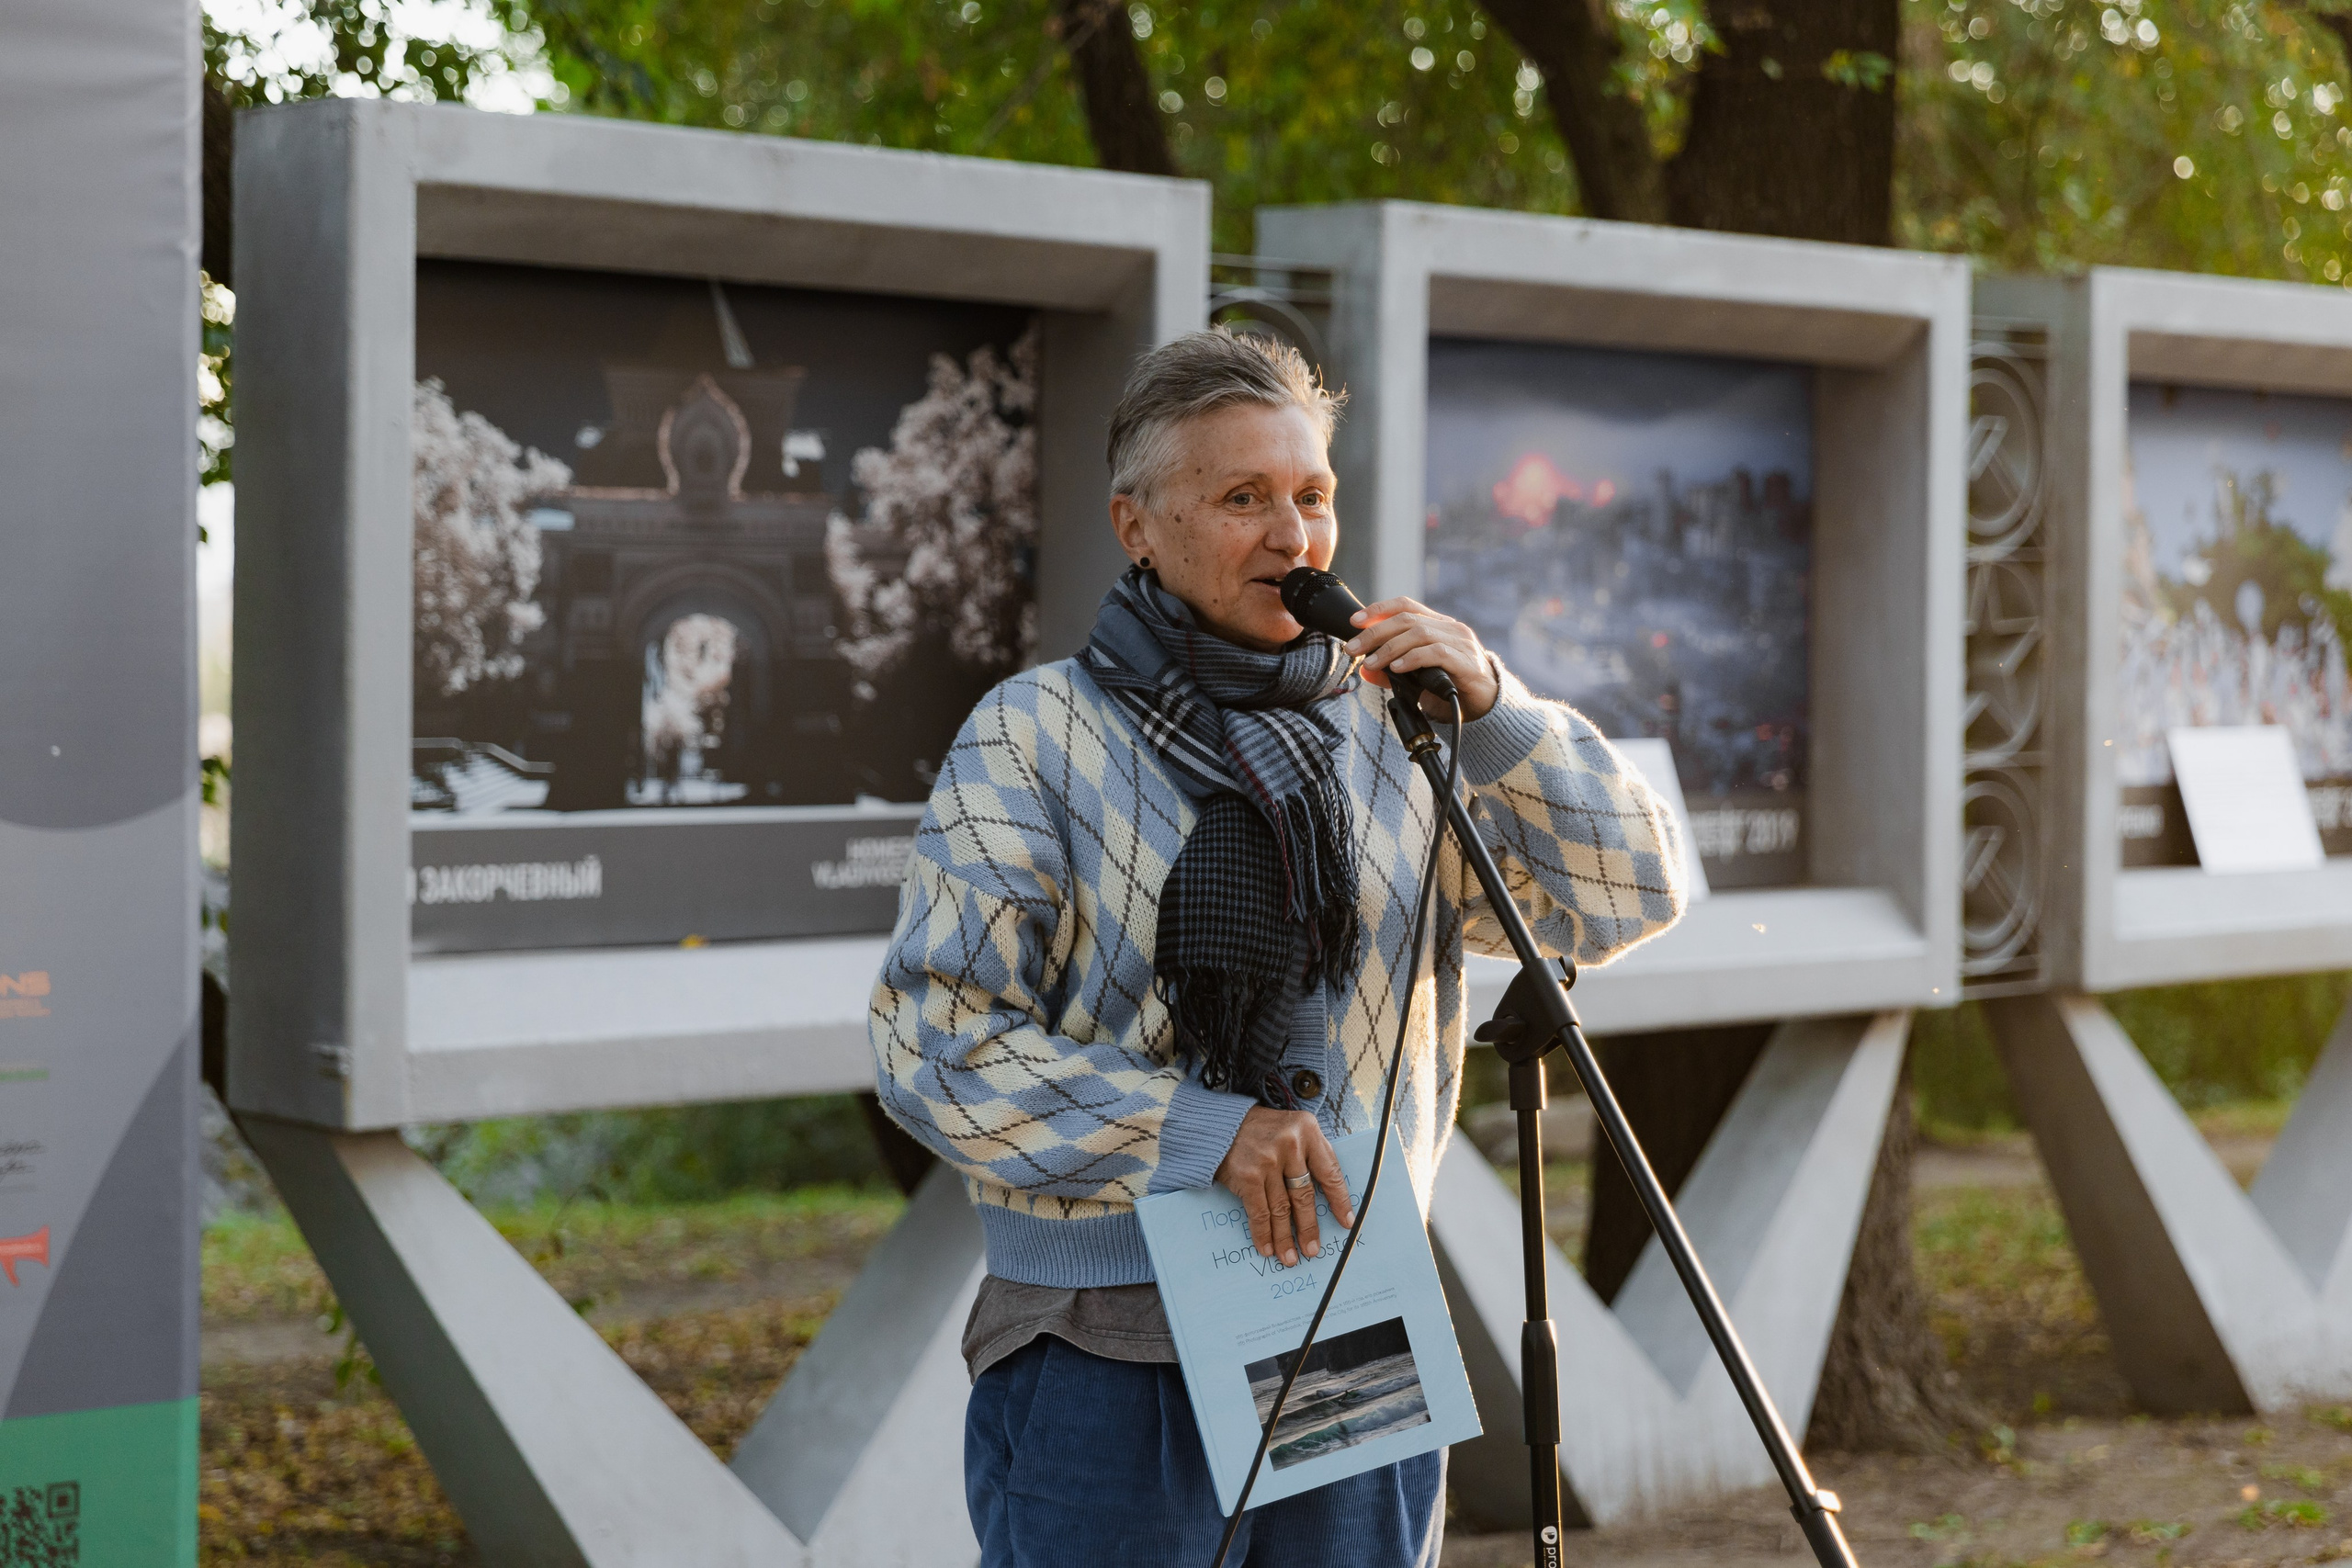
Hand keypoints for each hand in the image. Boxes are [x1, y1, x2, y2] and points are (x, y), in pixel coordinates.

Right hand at [1214, 1106, 1354, 1267]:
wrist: (1223, 1125)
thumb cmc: (1264, 1130)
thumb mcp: (1295, 1129)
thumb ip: (1311, 1154)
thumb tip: (1328, 1197)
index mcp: (1308, 1131)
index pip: (1330, 1173)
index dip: (1339, 1201)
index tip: (1346, 1223)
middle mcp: (1290, 1145)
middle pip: (1304, 1195)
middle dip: (1309, 1227)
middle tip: (1312, 1250)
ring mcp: (1268, 1161)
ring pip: (1282, 1208)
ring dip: (1285, 1237)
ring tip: (1290, 1257)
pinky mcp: (1247, 1175)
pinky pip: (1259, 1212)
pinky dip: (1263, 1233)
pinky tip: (1267, 1248)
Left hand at [1345, 597, 1500, 719]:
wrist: (1487, 705)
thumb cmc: (1452, 687)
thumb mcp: (1417, 678)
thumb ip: (1392, 672)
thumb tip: (1365, 669)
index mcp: (1438, 625)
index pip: (1406, 605)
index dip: (1379, 610)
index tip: (1354, 621)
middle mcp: (1450, 628)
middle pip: (1407, 619)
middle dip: (1375, 632)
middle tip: (1353, 648)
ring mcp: (1461, 643)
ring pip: (1419, 633)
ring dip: (1390, 647)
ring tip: (1372, 662)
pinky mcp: (1467, 661)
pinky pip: (1436, 652)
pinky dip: (1413, 658)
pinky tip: (1397, 668)